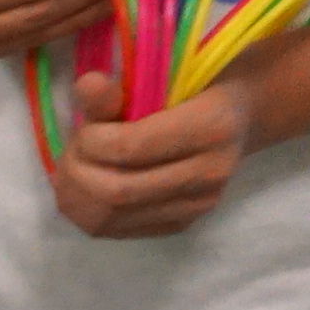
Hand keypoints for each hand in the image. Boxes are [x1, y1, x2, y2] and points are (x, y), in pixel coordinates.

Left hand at [52, 70, 257, 236]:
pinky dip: (85, 213)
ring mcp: (198, 205)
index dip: (90, 142)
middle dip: (77, 173)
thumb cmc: (195, 90)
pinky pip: (117, 230)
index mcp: (212, 126)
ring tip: (69, 173)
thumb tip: (86, 84)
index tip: (84, 129)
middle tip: (69, 154)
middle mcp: (210, 172)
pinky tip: (80, 191)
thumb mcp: (162, 79)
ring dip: (74, 197)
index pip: (130, 148)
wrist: (240, 118)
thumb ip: (119, 91)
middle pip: (118, 191)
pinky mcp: (182, 224)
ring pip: (112, 218)